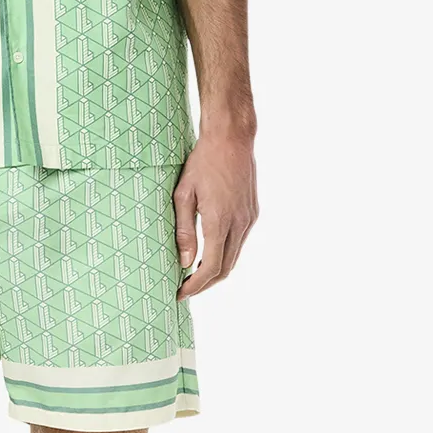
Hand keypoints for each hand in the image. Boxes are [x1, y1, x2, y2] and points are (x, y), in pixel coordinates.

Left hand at [173, 131, 258, 298]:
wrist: (231, 139)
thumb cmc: (202, 163)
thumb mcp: (183, 195)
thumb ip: (184, 230)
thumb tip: (184, 261)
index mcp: (219, 221)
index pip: (210, 268)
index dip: (195, 286)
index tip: (180, 293)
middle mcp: (239, 224)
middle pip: (225, 269)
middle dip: (205, 284)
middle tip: (185, 289)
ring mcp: (249, 219)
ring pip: (234, 258)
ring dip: (216, 271)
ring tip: (194, 275)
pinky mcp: (252, 213)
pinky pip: (239, 243)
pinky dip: (225, 255)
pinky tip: (210, 253)